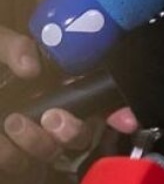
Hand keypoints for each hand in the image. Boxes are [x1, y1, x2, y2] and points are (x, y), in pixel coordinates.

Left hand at [0, 25, 138, 175]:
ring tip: (12, 122)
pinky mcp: (6, 153)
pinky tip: (3, 139)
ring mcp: (20, 138)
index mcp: (48, 87)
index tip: (107, 117)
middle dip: (70, 132)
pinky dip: (12, 155)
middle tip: (51, 118)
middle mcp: (41, 115)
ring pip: (45, 155)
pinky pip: (17, 164)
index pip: (90, 104)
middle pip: (76, 137)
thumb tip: (32, 67)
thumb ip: (10, 45)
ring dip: (35, 144)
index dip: (107, 114)